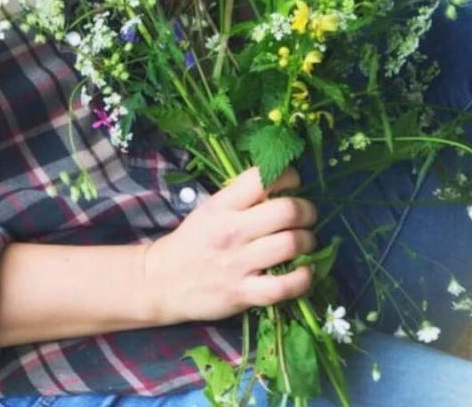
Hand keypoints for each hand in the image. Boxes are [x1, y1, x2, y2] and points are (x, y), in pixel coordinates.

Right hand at [140, 166, 316, 324]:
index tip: (294, 183)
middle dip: (306, 211)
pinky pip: (285, 286)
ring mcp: (238, 263)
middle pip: (286, 211)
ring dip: (308, 241)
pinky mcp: (243, 293)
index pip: (262, 179)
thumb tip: (280, 188)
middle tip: (306, 215)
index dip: (288, 177)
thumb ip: (240, 199)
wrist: (163, 280)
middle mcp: (231, 230)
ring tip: (306, 241)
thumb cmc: (191, 241)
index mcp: (222, 205)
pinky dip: (303, 278)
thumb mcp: (209, 210)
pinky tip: (305, 271)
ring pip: (291, 245)